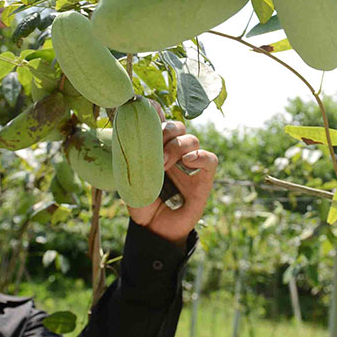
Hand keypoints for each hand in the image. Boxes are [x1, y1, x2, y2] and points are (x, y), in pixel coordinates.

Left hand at [127, 119, 217, 248]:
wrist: (154, 228)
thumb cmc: (142, 202)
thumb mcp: (130, 180)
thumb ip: (131, 161)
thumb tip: (126, 142)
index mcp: (156, 146)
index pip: (159, 120)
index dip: (154, 110)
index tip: (144, 108)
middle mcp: (174, 150)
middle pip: (176, 126)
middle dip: (164, 132)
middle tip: (153, 150)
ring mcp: (190, 162)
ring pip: (191, 139)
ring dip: (177, 146)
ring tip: (164, 162)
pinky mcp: (204, 177)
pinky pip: (210, 158)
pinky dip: (200, 155)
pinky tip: (188, 161)